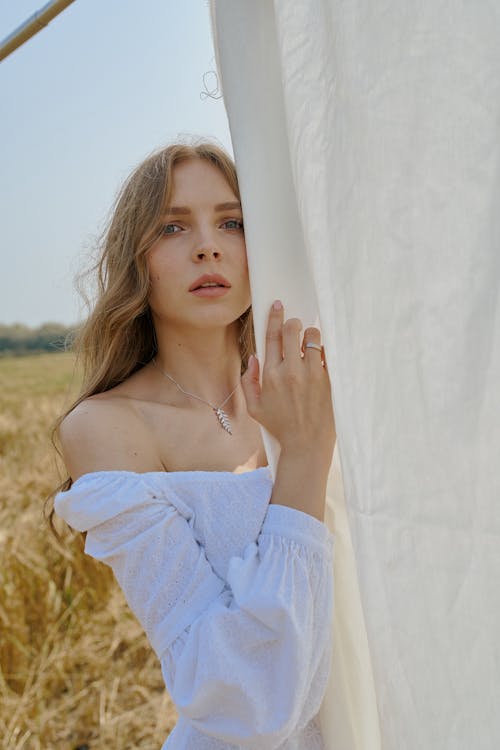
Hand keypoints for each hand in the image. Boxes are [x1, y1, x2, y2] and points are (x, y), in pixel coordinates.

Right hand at [241, 300, 335, 462]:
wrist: (306, 444)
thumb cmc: (280, 425)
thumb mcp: (254, 407)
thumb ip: (249, 381)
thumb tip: (254, 358)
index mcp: (271, 375)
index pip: (272, 336)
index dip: (275, 316)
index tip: (278, 305)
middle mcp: (291, 371)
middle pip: (293, 330)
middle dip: (293, 323)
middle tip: (294, 326)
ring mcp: (313, 375)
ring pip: (313, 337)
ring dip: (310, 335)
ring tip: (308, 343)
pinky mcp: (329, 380)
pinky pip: (327, 353)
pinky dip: (323, 351)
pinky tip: (319, 356)